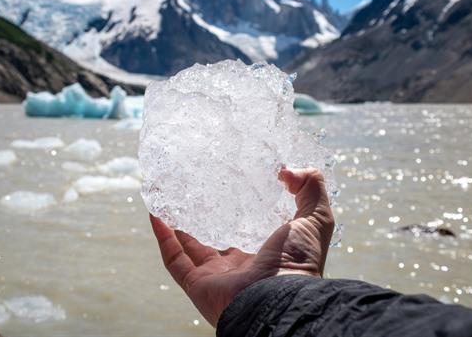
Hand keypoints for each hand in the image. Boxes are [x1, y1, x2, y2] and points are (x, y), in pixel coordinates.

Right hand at [149, 167, 334, 326]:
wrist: (278, 300)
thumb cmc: (299, 262)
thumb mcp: (316, 218)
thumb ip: (310, 189)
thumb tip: (288, 170)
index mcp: (266, 253)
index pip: (247, 228)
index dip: (237, 208)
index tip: (229, 182)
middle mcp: (239, 266)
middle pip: (214, 238)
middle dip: (202, 217)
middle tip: (192, 190)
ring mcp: (216, 276)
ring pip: (189, 247)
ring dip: (176, 224)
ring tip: (166, 197)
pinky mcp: (196, 284)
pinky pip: (174, 260)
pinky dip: (163, 238)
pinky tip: (155, 214)